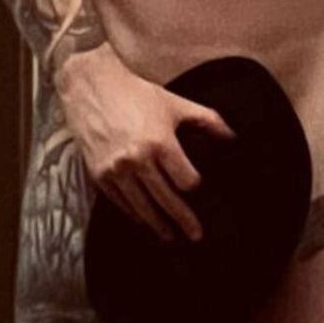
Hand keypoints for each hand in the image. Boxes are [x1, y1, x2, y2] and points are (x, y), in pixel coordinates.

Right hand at [54, 43, 235, 241]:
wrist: (90, 86)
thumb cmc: (136, 93)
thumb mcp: (175, 103)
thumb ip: (207, 120)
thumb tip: (233, 137)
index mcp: (161, 142)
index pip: (186, 180)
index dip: (194, 187)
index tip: (197, 188)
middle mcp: (138, 160)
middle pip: (167, 200)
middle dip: (183, 220)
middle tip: (195, 235)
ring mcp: (116, 170)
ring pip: (142, 208)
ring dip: (157, 225)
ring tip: (169, 236)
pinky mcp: (99, 174)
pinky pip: (120, 203)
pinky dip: (133, 214)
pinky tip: (142, 220)